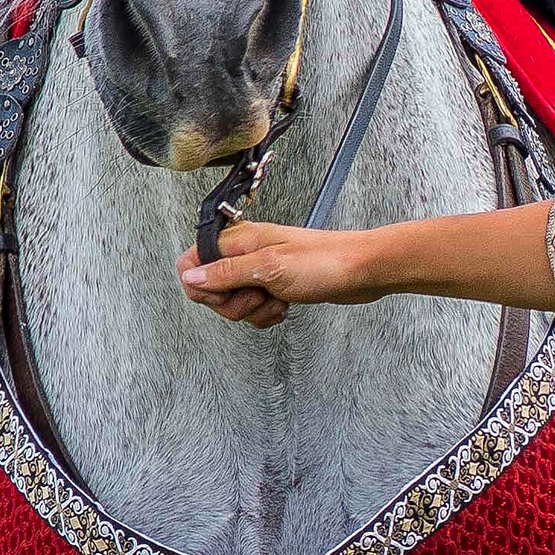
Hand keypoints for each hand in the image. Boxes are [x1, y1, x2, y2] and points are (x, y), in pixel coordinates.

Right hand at [177, 219, 363, 327]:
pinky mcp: (275, 286)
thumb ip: (226, 272)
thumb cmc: (326, 261)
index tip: (223, 293)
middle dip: (232, 303)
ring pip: (234, 303)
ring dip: (253, 311)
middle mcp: (246, 254)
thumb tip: (190, 277)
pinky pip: (255, 309)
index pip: (191, 261)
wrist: (363, 270)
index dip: (201, 285)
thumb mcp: (270, 268)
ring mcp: (261, 271)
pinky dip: (267, 314)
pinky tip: (284, 307)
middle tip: (258, 295)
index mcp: (238, 240)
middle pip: (211, 289)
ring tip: (276, 299)